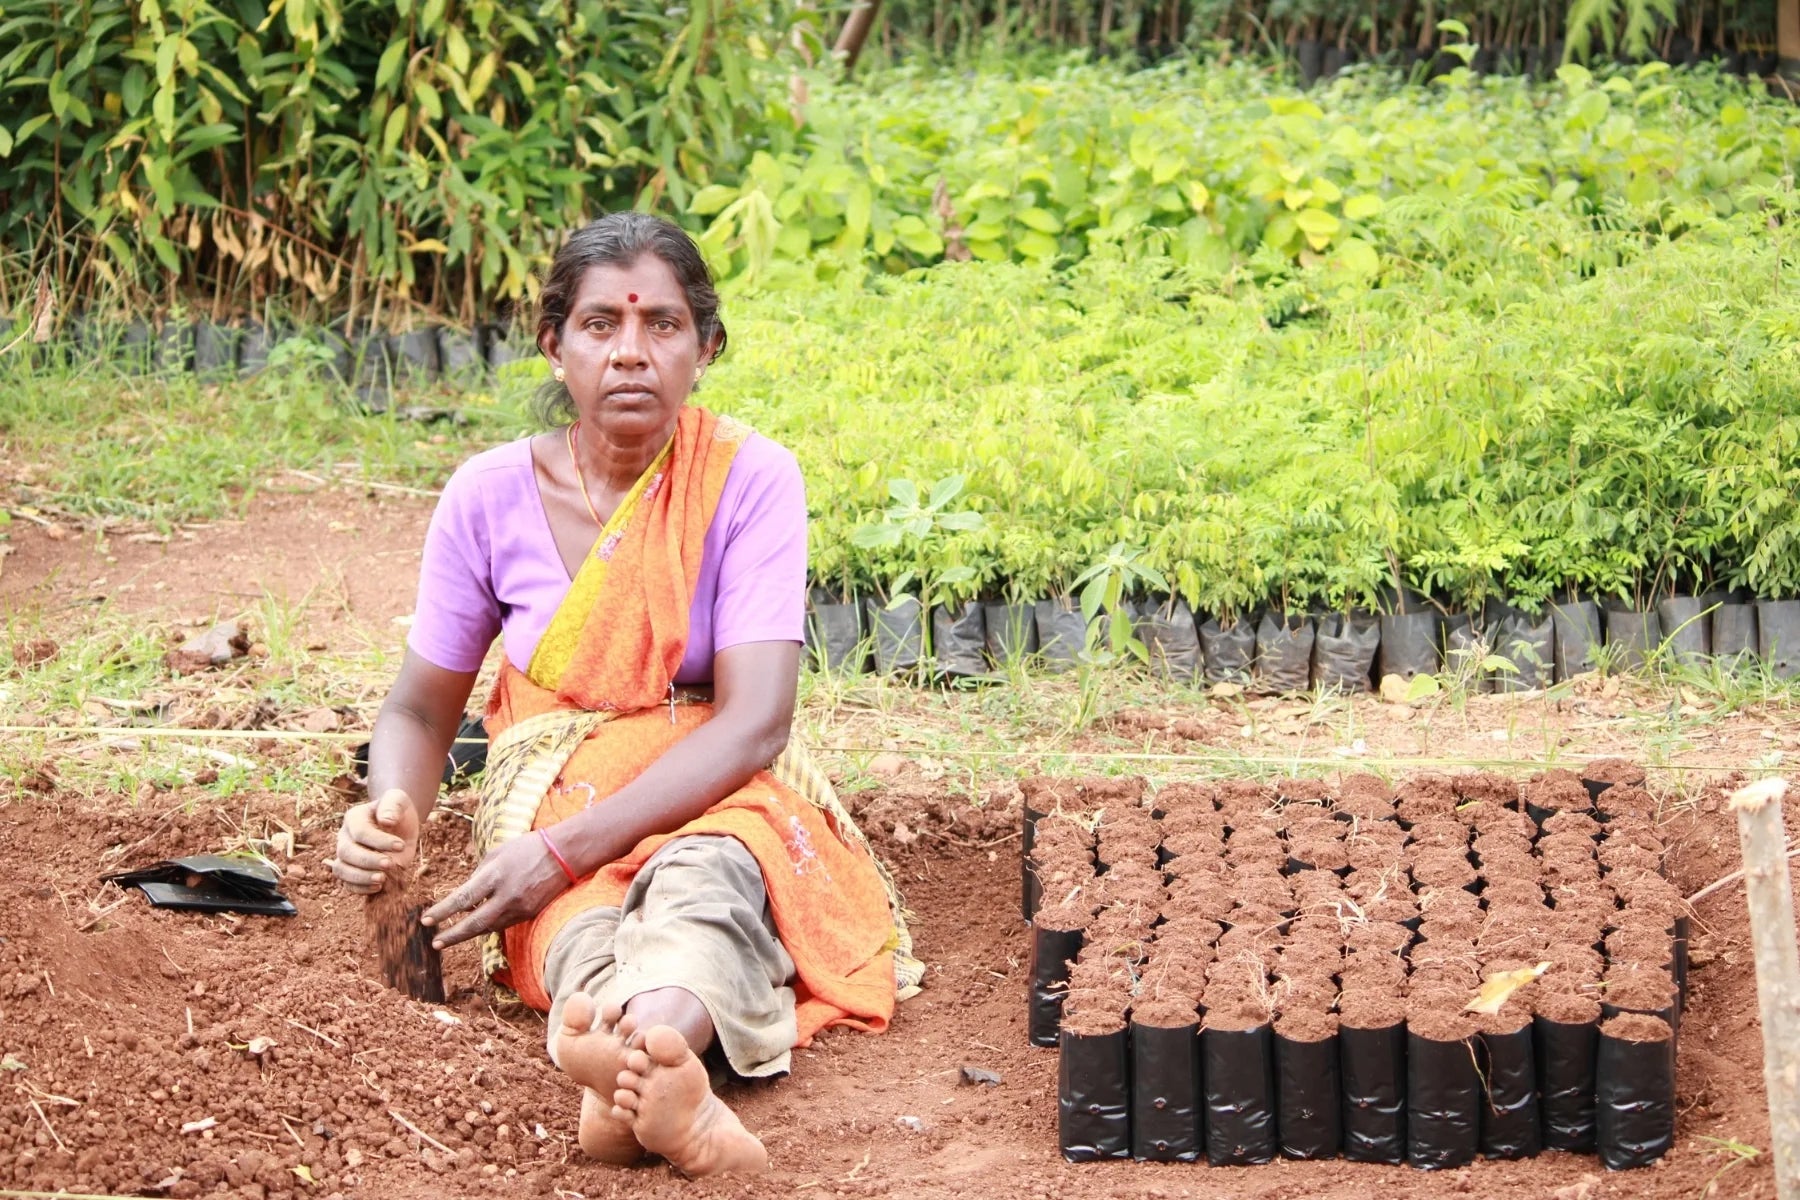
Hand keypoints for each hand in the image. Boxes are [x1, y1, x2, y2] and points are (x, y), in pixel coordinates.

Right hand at [327, 788, 419, 893]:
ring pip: (341, 870)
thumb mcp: (398, 800)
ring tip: (382, 880)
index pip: (360, 832)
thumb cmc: (397, 811)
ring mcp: (345, 856)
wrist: (398, 825)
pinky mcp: (352, 872)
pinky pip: (348, 885)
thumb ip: (392, 805)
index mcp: (353, 818)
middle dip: (368, 861)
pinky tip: (379, 888)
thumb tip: (386, 821)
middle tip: (390, 864)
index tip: (400, 845)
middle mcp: (344, 837)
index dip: (378, 841)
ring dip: (361, 877)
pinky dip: (361, 889)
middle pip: (346, 852)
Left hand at [420, 831, 570, 949]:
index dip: (442, 912)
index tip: (426, 920)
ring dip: (468, 934)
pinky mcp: (529, 914)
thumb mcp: (496, 853)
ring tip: (450, 937)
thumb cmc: (527, 848)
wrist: (565, 854)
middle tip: (434, 943)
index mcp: (496, 875)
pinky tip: (477, 926)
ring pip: (488, 928)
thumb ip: (478, 875)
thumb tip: (464, 895)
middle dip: (452, 935)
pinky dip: (488, 926)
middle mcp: (507, 895)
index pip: (463, 898)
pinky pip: (503, 924)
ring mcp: (520, 907)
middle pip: (474, 924)